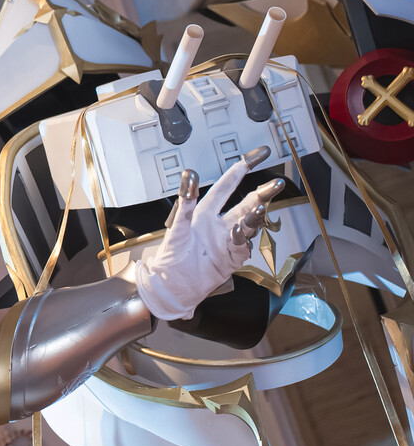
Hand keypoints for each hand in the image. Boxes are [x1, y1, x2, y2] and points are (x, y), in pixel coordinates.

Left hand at [135, 160, 283, 322]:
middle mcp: (218, 225)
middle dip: (261, 193)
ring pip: (247, 225)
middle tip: (276, 184)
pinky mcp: (230, 260)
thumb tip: (187, 176)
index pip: (225, 187)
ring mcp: (226, 242)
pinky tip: (239, 235)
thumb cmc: (170, 258)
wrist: (171, 288)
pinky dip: (242, 241)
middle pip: (244, 204)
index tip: (254, 157)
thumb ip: (184, 203)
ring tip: (259, 208)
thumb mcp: (175, 228)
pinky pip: (242, 248)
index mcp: (204, 213)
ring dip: (254, 216)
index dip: (239, 171)